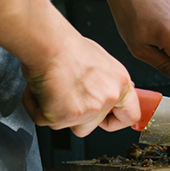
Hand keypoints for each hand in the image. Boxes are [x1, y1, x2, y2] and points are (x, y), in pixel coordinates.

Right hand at [22, 33, 139, 136]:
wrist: (51, 45)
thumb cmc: (70, 48)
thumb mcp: (102, 63)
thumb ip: (108, 82)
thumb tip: (110, 90)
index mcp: (121, 84)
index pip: (131, 115)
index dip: (115, 120)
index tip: (107, 119)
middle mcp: (109, 98)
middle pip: (94, 124)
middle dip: (79, 116)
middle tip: (68, 97)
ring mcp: (89, 109)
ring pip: (71, 126)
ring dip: (59, 113)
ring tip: (54, 90)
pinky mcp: (66, 116)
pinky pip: (47, 121)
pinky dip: (39, 109)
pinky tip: (42, 90)